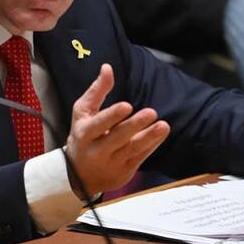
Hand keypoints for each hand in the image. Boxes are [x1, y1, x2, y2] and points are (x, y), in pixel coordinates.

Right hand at [64, 63, 169, 197]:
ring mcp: (111, 163)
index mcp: (84, 134)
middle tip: (151, 112)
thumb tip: (107, 67)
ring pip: (132, 150)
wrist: (79, 175)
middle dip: (134, 125)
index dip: (112, 116)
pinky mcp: (124, 171)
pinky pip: (140, 157)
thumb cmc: (84, 135)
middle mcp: (96, 151)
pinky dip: (152, 145)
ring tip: (163, 126)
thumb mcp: (83, 113)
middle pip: (117, 138)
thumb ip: (97, 91)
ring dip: (149, 137)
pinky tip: (161, 133)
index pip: (98, 125)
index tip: (127, 106)